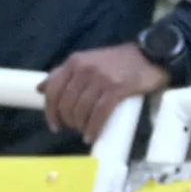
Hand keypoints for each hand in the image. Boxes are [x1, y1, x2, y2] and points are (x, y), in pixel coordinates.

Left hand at [38, 40, 172, 141]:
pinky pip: (99, 113)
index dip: (50, 112)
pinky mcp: (117, 88)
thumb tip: (40, 88)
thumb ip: (63, 73)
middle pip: (66, 103)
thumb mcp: (87, 62)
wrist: (150, 55)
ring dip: (80, 126)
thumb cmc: (117, 62)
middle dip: (67, 121)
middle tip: (74, 128)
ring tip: (84, 131)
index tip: (54, 125)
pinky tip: (91, 135)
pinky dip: (93, 128)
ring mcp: (101, 78)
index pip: (52, 90)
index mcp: (74, 62)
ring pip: (81, 110)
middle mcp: (84, 69)